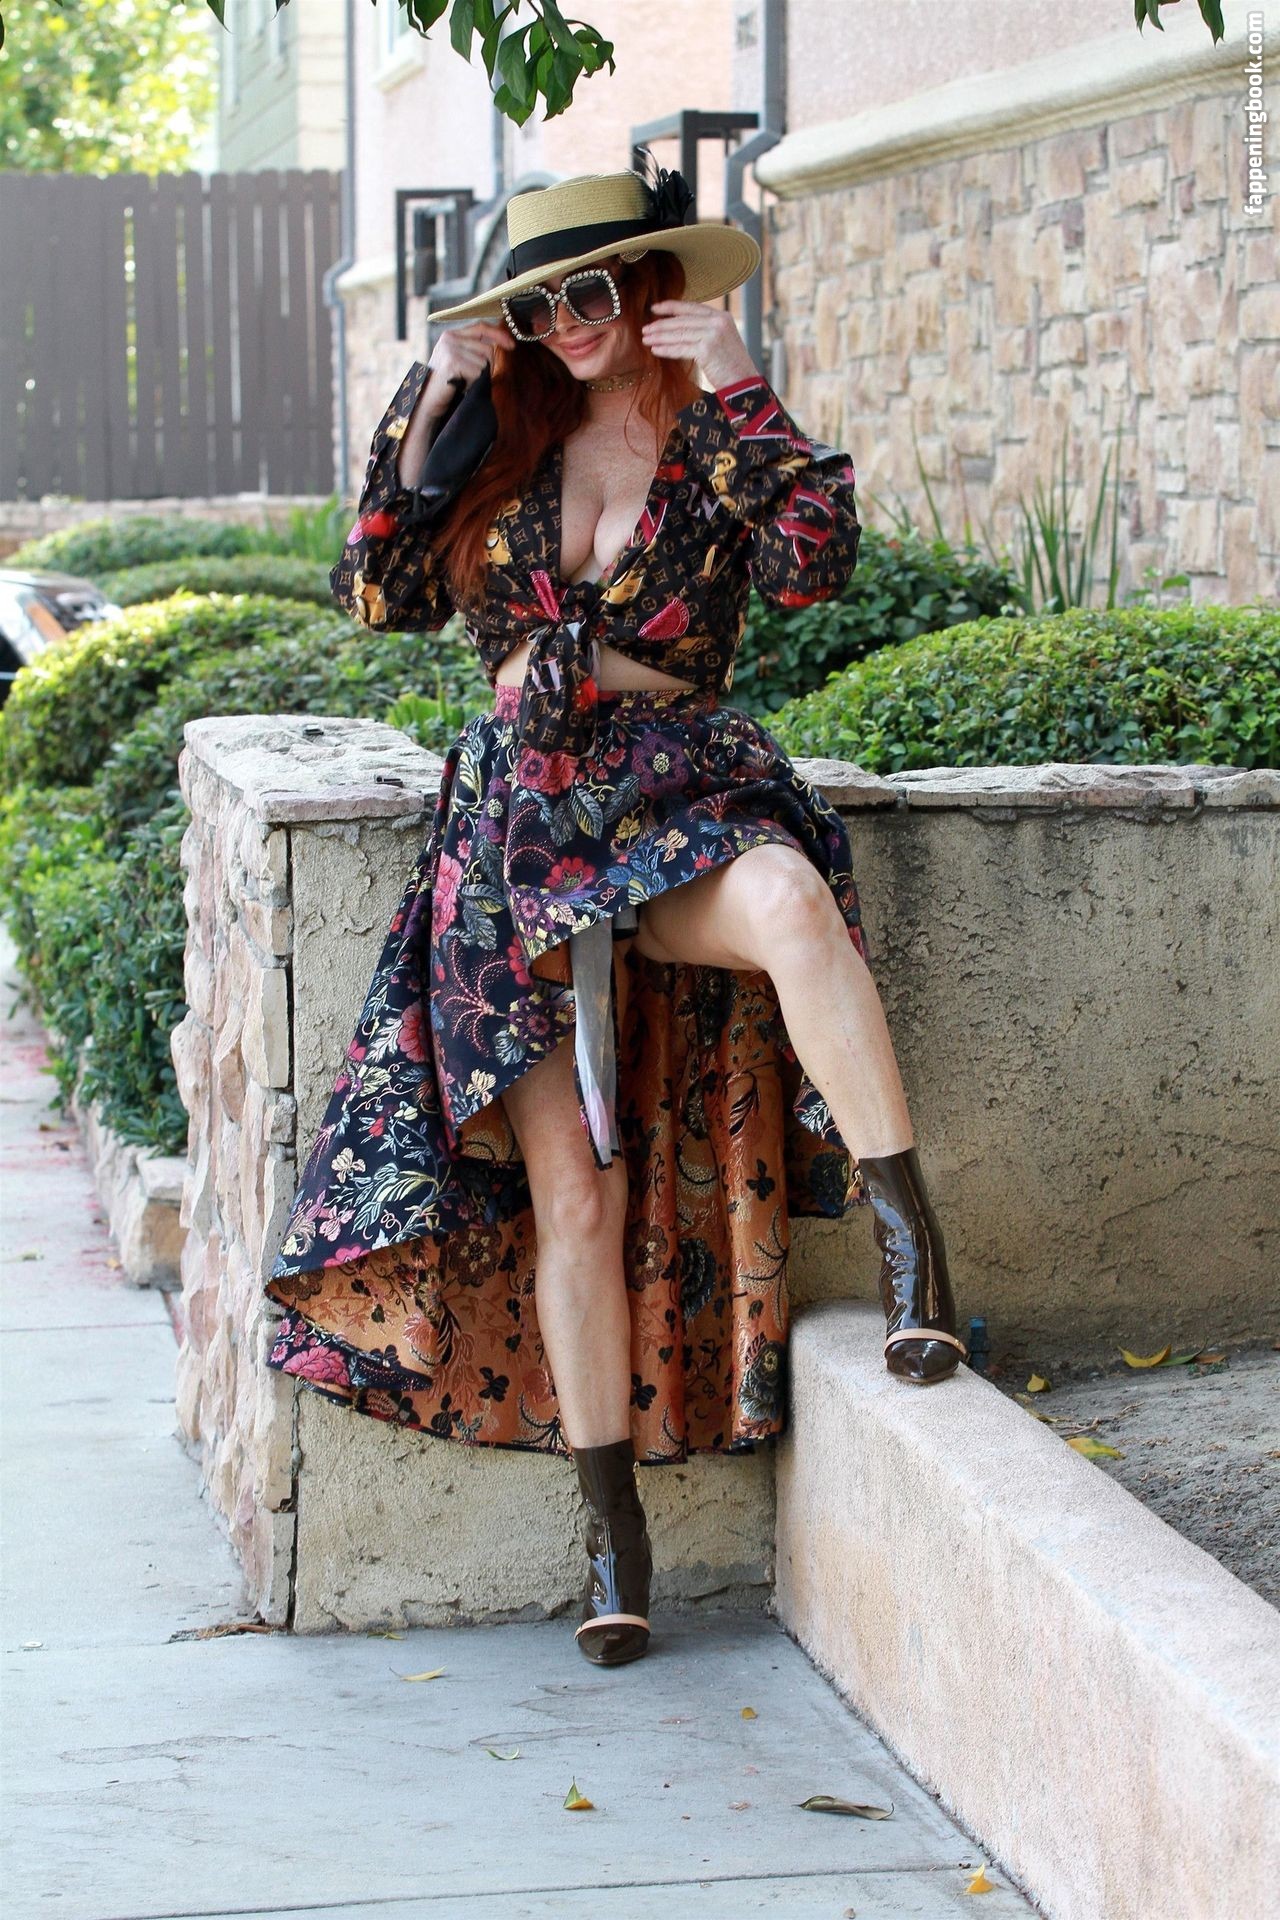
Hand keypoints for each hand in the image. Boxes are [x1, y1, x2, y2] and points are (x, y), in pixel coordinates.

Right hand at [423, 319, 511, 414]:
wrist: (427, 402)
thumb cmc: (446, 385)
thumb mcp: (460, 361)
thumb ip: (474, 349)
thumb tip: (499, 344)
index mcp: (451, 335)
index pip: (481, 327)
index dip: (498, 335)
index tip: (512, 345)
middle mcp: (449, 338)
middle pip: (487, 348)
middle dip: (487, 367)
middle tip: (470, 379)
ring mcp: (450, 348)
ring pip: (484, 362)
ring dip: (478, 377)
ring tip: (462, 382)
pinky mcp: (452, 362)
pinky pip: (478, 372)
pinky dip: (473, 383)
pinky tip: (460, 386)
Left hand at [639, 299, 758, 389]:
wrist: (744, 384)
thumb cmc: (732, 367)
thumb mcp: (721, 341)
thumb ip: (705, 331)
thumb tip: (680, 328)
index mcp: (722, 317)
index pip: (692, 307)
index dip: (671, 307)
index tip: (655, 309)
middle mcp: (718, 322)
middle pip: (683, 321)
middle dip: (661, 325)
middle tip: (645, 329)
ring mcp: (713, 334)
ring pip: (679, 334)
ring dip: (660, 337)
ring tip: (646, 339)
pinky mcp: (707, 349)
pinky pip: (681, 348)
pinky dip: (666, 349)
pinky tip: (655, 350)